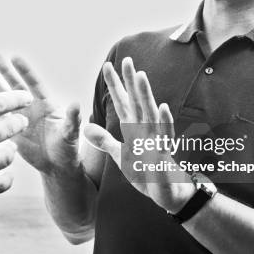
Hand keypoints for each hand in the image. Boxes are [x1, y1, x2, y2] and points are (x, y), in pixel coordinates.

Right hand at [0, 54, 80, 176]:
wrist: (57, 166)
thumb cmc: (68, 148)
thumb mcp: (71, 133)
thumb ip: (72, 118)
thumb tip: (76, 103)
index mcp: (46, 105)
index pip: (34, 84)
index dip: (25, 71)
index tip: (15, 57)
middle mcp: (32, 108)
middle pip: (16, 86)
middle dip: (6, 71)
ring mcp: (21, 118)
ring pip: (5, 97)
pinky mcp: (12, 130)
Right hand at [0, 90, 31, 209]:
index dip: (13, 98)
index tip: (25, 96)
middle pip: (6, 129)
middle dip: (17, 124)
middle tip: (22, 121)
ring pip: (6, 156)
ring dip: (11, 151)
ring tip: (12, 149)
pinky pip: (0, 184)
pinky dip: (6, 180)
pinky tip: (7, 176)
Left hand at [84, 57, 193, 211]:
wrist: (166, 193)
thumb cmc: (146, 172)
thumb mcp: (120, 156)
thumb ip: (105, 140)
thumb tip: (86, 127)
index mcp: (133, 128)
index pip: (122, 102)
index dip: (115, 85)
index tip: (108, 66)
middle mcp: (145, 129)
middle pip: (136, 100)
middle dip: (130, 81)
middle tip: (126, 59)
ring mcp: (155, 139)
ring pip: (149, 113)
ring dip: (145, 94)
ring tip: (141, 75)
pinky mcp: (163, 153)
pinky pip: (164, 136)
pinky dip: (164, 121)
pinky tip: (162, 107)